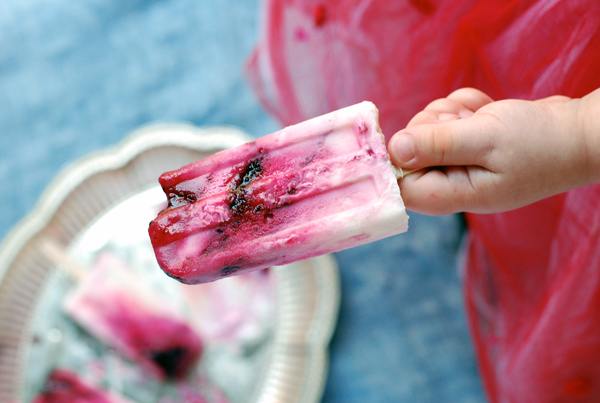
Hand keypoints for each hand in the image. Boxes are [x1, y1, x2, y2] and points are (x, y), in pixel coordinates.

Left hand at [388, 88, 599, 214]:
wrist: (580, 133)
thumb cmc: (540, 141)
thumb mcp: (485, 138)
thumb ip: (438, 145)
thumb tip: (395, 149)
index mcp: (455, 194)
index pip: (402, 187)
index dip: (400, 156)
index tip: (420, 130)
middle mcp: (453, 183)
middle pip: (410, 153)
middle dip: (431, 124)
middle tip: (461, 119)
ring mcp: (461, 164)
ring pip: (427, 130)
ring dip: (449, 112)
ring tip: (479, 116)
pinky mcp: (469, 146)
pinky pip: (447, 119)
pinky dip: (463, 108)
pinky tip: (485, 111)